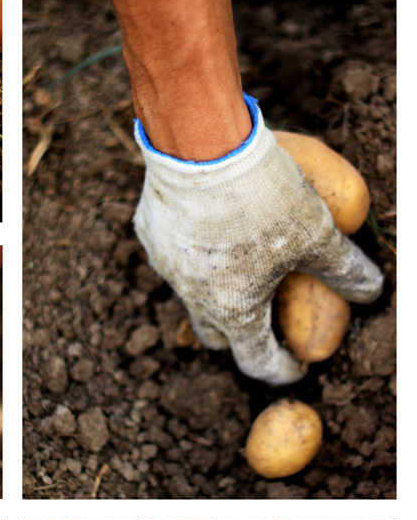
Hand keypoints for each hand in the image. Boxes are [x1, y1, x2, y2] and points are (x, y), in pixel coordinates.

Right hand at [134, 94, 383, 383]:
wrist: (201, 151)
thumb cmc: (261, 199)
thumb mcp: (317, 234)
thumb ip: (344, 269)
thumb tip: (369, 292)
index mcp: (234, 309)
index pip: (257, 361)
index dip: (282, 367)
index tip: (297, 364)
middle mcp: (193, 297)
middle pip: (217, 336)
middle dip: (243, 336)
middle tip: (267, 316)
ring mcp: (165, 267)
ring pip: (192, 293)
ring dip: (216, 289)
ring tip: (240, 258)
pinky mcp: (149, 236)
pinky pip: (173, 254)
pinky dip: (194, 251)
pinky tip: (211, 220)